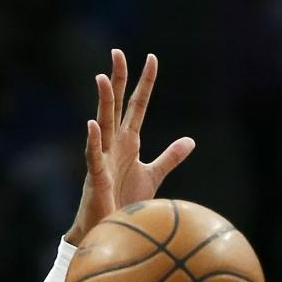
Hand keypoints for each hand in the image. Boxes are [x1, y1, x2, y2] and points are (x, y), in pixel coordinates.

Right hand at [65, 50, 194, 245]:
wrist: (107, 229)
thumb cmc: (124, 202)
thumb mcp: (152, 175)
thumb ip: (169, 156)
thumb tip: (190, 140)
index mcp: (128, 141)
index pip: (138, 105)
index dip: (145, 83)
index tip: (152, 58)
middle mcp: (114, 144)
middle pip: (117, 106)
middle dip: (118, 79)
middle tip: (117, 52)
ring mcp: (103, 159)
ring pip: (103, 124)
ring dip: (103, 102)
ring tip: (102, 77)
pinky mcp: (95, 177)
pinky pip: (93, 156)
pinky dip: (92, 141)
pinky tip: (92, 124)